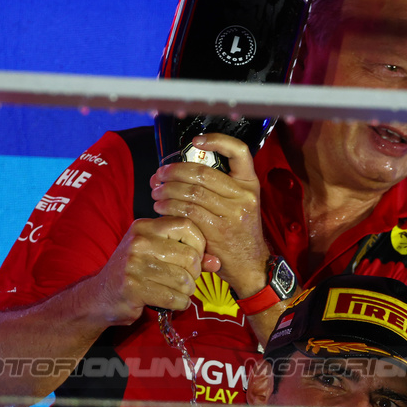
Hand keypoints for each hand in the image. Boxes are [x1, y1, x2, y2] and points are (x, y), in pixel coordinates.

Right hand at [93, 216, 204, 323]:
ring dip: (187, 291)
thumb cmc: (135, 271)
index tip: (195, 257)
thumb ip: (188, 253)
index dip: (199, 244)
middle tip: (188, 280)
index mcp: (145, 226)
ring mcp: (134, 265)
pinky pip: (173, 298)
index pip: (186, 226)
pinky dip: (180, 304)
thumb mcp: (158, 253)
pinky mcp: (133, 288)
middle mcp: (139, 242)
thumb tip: (217, 262)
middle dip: (195, 274)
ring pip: (184, 280)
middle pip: (189, 256)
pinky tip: (174, 302)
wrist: (100, 295)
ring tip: (179, 292)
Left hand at [150, 133, 268, 297]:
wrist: (251, 265)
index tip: (195, 142)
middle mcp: (243, 195)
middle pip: (203, 172)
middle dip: (175, 171)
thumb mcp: (241, 205)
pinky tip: (160, 208)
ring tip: (156, 192)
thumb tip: (183, 170)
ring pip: (192, 192)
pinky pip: (188, 212)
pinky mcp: (218, 231)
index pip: (240, 151)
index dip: (217, 141)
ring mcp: (232, 213)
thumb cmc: (238, 232)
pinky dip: (170, 207)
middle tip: (159, 175)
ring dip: (168, 190)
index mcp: (249, 184)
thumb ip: (221, 188)